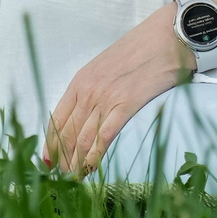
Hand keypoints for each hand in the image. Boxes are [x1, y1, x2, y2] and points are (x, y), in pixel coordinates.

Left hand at [44, 4, 190, 175]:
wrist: (167, 37)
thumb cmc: (141, 51)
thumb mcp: (108, 67)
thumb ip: (95, 88)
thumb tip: (87, 114)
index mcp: (81, 81)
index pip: (57, 118)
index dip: (52, 143)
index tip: (49, 161)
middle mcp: (88, 90)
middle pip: (67, 132)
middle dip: (62, 159)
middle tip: (61, 178)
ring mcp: (105, 97)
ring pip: (82, 138)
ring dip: (75, 163)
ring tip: (74, 180)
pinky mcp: (125, 104)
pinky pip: (103, 136)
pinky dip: (94, 156)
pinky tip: (91, 169)